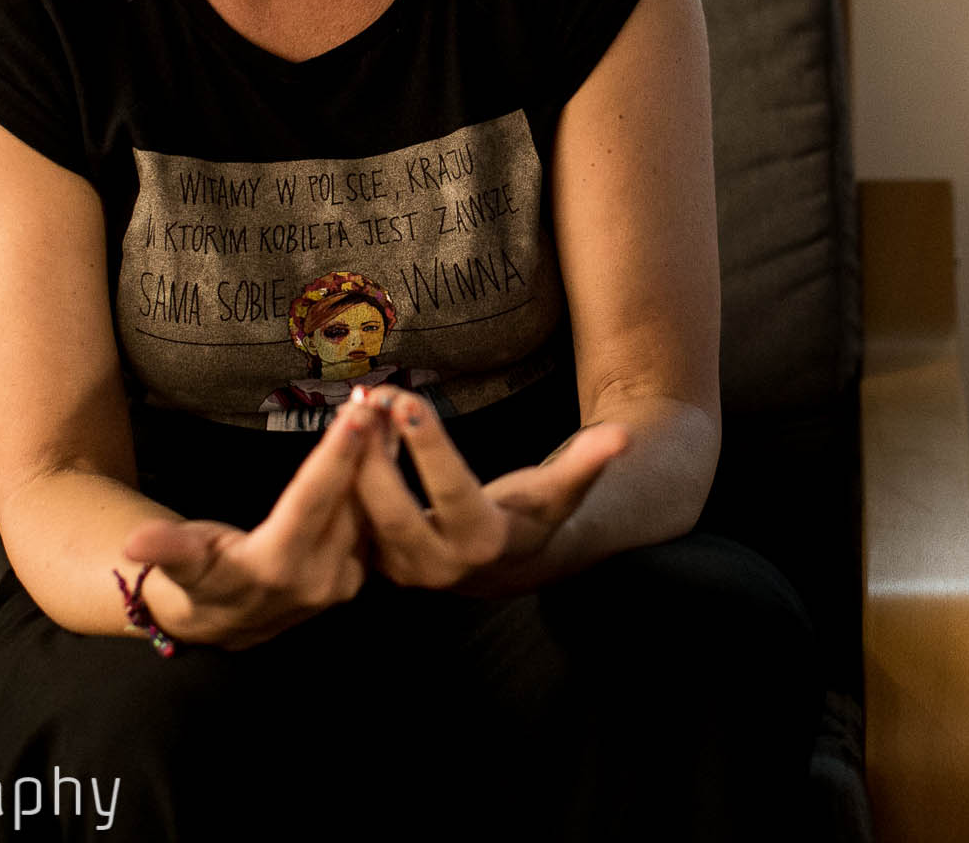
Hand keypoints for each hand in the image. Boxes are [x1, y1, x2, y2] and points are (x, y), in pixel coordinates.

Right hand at [118, 397, 377, 647]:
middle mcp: (317, 580)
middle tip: (381, 399)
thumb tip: (135, 542)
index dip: (335, 458)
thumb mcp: (180, 562)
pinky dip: (379, 483)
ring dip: (380, 462)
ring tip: (389, 414)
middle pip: (350, 503)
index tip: (357, 416)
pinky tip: (386, 445)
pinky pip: (373, 523)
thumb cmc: (197, 578)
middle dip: (367, 449)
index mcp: (274, 568)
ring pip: (369, 511)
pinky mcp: (355, 577)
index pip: (311, 503)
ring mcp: (342, 582)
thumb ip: (167, 549)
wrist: (219, 623)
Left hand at [349, 384, 629, 596]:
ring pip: (362, 515)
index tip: (407, 401)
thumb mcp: (561, 492)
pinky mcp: (377, 560)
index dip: (429, 448)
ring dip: (353, 460)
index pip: (450, 492)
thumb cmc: (537, 515)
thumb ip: (588, 464)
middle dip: (373, 454)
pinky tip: (352, 426)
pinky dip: (347, 473)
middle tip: (367, 398)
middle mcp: (437, 566)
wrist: (507, 564)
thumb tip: (622, 436)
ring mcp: (401, 569)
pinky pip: (351, 518)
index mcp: (484, 544)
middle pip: (391, 510)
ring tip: (357, 405)